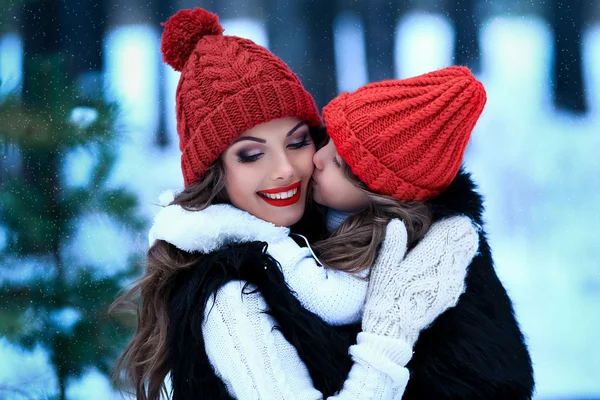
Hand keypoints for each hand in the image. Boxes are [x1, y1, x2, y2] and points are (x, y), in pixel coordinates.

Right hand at [362, 216, 478, 346]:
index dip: (453, 224)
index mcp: (429, 257)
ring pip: (465, 257)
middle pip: (463, 243)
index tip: (451, 218)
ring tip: (460, 238)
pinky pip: (461, 271)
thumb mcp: (385, 267)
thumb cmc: (387, 295)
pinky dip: (460, 262)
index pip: (449, 233)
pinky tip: (452, 261)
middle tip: (459, 225)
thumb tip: (397, 223)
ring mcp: (452, 283)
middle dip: (462, 233)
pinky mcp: (452, 294)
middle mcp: (446, 268)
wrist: (396, 327)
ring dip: (463, 247)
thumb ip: (394, 244)